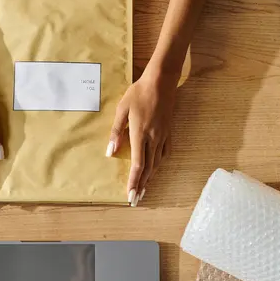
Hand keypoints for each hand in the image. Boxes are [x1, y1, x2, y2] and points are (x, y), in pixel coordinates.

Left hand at [106, 66, 178, 206]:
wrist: (161, 81)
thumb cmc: (138, 93)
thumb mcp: (122, 110)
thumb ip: (116, 132)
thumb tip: (110, 152)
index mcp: (140, 134)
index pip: (137, 165)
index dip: (134, 181)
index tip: (130, 194)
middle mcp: (153, 138)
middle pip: (148, 168)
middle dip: (141, 185)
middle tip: (137, 199)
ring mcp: (163, 136)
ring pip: (157, 162)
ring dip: (150, 177)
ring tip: (144, 188)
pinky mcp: (168, 131)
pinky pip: (164, 153)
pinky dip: (159, 164)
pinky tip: (155, 168)